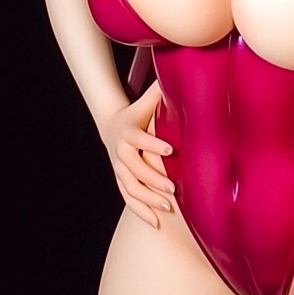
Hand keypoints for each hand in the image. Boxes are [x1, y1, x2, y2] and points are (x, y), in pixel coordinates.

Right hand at [99, 79, 175, 227]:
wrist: (112, 125)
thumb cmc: (137, 112)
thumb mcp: (146, 100)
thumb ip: (160, 91)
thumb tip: (180, 72)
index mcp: (129, 131)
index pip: (140, 140)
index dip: (153, 145)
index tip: (171, 150)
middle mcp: (121, 151)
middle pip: (135, 169)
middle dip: (154, 179)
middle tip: (174, 188)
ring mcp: (119, 168)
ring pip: (131, 187)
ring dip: (149, 199)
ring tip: (169, 207)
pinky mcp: (120, 179)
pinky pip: (128, 198)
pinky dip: (141, 210)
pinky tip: (155, 223)